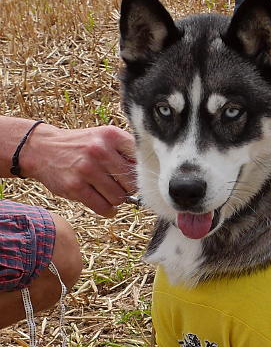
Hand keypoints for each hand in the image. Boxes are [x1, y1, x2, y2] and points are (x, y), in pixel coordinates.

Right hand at [21, 123, 136, 216]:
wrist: (42, 148)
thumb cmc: (81, 146)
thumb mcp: (103, 138)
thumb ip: (126, 151)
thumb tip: (151, 175)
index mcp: (111, 136)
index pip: (141, 161)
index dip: (139, 173)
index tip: (133, 176)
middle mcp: (100, 150)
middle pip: (132, 183)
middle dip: (128, 189)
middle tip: (118, 186)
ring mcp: (87, 169)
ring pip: (120, 198)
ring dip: (116, 200)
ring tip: (107, 192)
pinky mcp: (75, 186)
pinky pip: (104, 208)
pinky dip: (108, 210)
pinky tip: (105, 205)